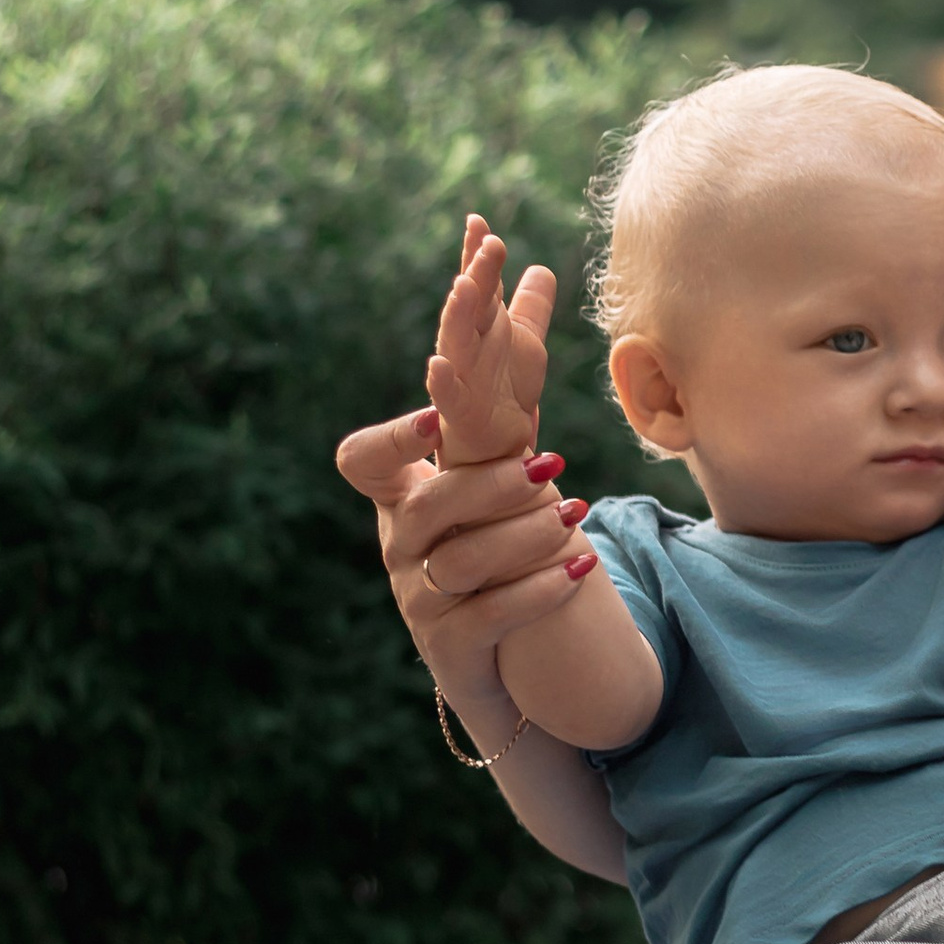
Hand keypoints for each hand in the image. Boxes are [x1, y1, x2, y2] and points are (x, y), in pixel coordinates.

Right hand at [334, 403, 592, 730]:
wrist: (498, 660)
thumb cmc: (495, 547)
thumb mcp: (494, 482)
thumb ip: (511, 404)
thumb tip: (543, 284)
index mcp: (402, 498)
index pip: (364, 461)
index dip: (393, 439)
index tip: (438, 417)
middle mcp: (399, 546)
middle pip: (425, 509)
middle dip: (488, 484)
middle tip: (550, 464)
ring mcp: (419, 599)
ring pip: (459, 563)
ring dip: (522, 536)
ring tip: (574, 513)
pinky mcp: (450, 647)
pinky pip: (489, 616)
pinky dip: (536, 591)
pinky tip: (579, 569)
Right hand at [427, 216, 558, 470]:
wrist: (500, 457)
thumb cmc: (505, 396)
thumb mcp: (527, 345)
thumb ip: (531, 308)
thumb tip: (539, 268)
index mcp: (483, 327)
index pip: (481, 283)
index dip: (479, 254)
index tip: (478, 220)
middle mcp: (468, 348)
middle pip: (471, 304)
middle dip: (477, 273)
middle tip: (487, 241)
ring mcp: (461, 380)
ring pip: (457, 341)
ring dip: (459, 313)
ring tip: (463, 285)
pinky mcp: (461, 418)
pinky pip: (449, 398)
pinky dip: (441, 382)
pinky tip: (436, 364)